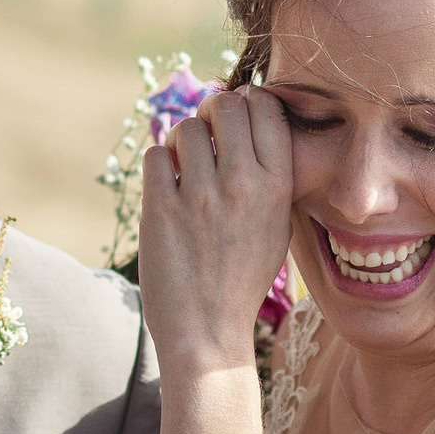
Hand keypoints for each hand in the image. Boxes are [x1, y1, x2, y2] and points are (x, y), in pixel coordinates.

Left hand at [137, 88, 292, 377]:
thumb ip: (267, 174)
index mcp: (279, 186)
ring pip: (186, 127)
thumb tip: (248, 119)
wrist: (207, 331)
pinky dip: (159, 165)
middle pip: (226, 104)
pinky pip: (156, 155)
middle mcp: (243, 184)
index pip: (267, 106)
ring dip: (182, 141)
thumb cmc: (242, 277)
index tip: (238, 119)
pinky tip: (166, 188)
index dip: (249, 102)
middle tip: (208, 136)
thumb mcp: (277, 225)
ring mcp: (201, 196)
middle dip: (213, 112)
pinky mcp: (161, 209)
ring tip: (185, 168)